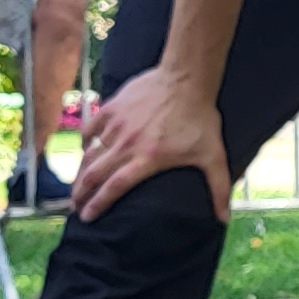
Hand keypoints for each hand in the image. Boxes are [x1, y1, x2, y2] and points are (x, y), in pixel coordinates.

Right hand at [73, 63, 229, 221]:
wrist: (186, 79)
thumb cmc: (200, 118)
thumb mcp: (213, 155)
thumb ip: (219, 189)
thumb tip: (224, 219)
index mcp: (147, 158)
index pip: (115, 187)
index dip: (98, 204)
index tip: (87, 217)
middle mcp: (127, 144)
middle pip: (94, 174)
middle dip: (81, 194)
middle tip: (75, 207)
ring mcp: (116, 125)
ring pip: (89, 154)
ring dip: (80, 172)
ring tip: (76, 186)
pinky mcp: (112, 108)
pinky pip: (90, 129)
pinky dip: (85, 142)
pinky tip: (85, 150)